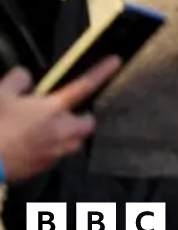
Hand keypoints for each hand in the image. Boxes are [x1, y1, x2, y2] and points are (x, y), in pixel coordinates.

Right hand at [0, 57, 120, 182]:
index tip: (115, 61)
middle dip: (83, 118)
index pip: (84, 85)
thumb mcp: (0, 93)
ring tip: (49, 130)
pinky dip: (50, 150)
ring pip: (73, 143)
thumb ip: (18, 80)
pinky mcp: (42, 168)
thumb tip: (25, 77)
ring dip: (68, 135)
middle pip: (87, 124)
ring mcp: (54, 153)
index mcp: (53, 109)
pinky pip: (55, 157)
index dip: (101, 72)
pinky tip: (32, 146)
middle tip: (67, 112)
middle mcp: (60, 131)